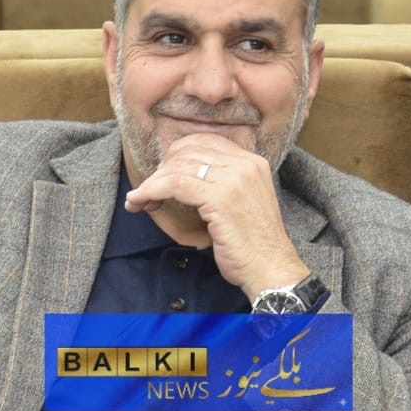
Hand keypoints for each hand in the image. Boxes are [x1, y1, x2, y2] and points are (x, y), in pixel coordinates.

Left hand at [123, 132, 307, 299]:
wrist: (271, 270)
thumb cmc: (254, 245)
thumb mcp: (242, 203)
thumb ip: (222, 183)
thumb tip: (181, 175)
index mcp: (253, 162)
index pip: (206, 141)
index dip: (177, 154)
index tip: (162, 174)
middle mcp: (246, 165)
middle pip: (189, 151)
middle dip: (162, 169)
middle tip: (148, 191)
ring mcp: (235, 179)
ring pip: (178, 167)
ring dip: (151, 183)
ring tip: (139, 200)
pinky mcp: (221, 197)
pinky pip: (174, 184)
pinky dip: (151, 191)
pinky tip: (140, 202)